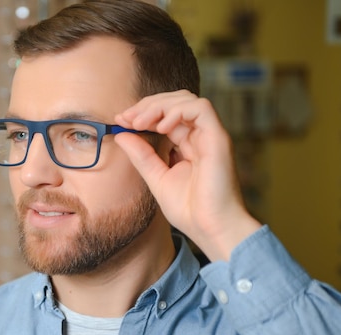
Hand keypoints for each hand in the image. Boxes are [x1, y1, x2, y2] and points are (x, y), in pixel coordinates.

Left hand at [114, 90, 260, 260]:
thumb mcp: (156, 178)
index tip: (121, 121)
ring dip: (159, 105)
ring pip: (186, 99)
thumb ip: (141, 156)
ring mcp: (210, 136)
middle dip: (147, 105)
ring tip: (140, 122)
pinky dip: (177, 111)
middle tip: (126, 118)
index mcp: (187, 145)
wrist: (211, 229)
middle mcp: (200, 136)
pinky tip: (161, 126)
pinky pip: (200, 108)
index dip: (142, 113)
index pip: (165, 115)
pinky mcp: (219, 138)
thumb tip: (122, 134)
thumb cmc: (190, 210)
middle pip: (174, 101)